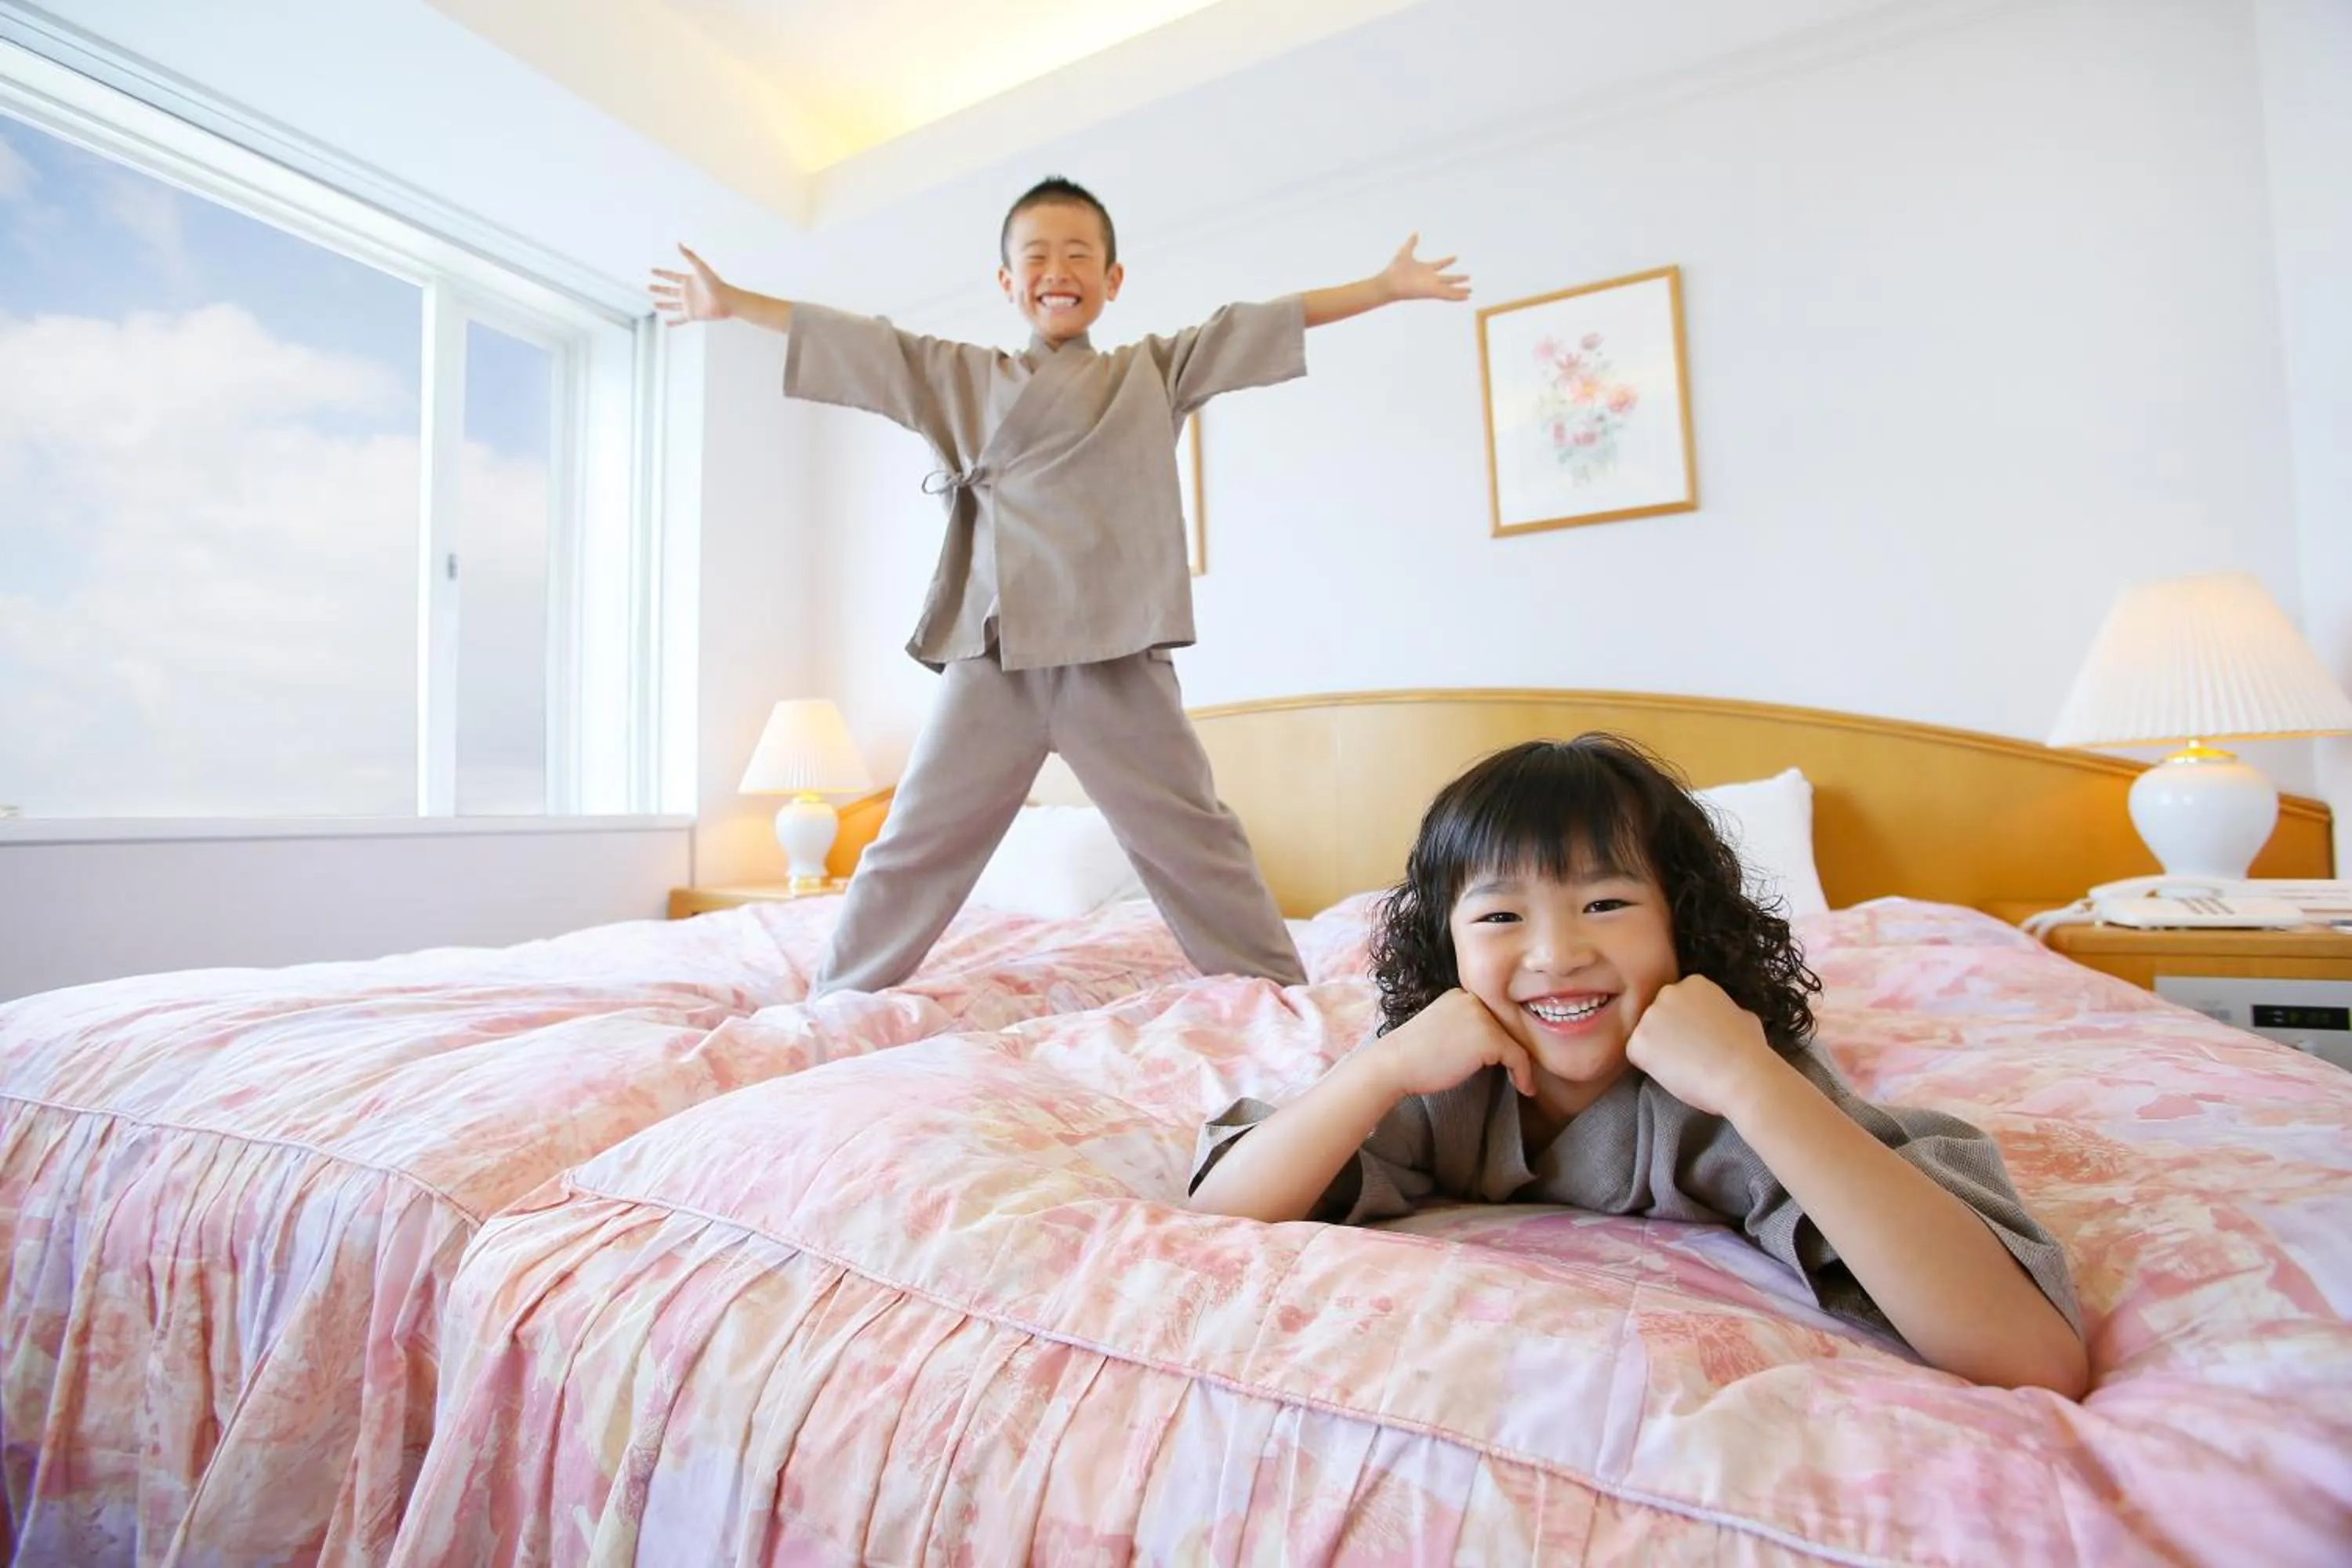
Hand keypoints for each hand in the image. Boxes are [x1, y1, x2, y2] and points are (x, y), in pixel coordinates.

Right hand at [649, 244, 731, 325]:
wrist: (725, 300)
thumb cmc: (715, 283)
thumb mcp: (700, 267)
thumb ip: (689, 256)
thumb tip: (678, 244)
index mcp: (688, 280)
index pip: (671, 276)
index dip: (661, 273)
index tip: (651, 270)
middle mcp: (687, 292)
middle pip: (669, 290)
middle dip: (659, 288)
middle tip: (648, 287)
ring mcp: (689, 304)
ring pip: (672, 305)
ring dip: (664, 304)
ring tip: (655, 304)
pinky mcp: (692, 315)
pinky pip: (680, 319)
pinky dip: (673, 322)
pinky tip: (666, 324)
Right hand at [1371, 989, 1536, 1098]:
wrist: (1393, 1065)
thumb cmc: (1412, 1057)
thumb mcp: (1442, 1031)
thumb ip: (1466, 1028)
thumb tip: (1497, 1047)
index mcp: (1460, 995)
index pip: (1492, 1016)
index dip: (1501, 1039)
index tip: (1507, 1061)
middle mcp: (1473, 999)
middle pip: (1506, 1026)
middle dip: (1512, 1050)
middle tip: (1519, 1073)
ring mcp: (1482, 1017)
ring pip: (1514, 1041)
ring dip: (1521, 1064)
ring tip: (1522, 1082)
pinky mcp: (1489, 1037)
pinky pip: (1518, 1057)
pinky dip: (1523, 1075)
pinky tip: (1523, 1088)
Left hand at [1379, 234, 1470, 303]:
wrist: (1389, 283)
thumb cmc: (1395, 269)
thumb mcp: (1405, 252)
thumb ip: (1411, 243)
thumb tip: (1415, 233)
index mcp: (1425, 269)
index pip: (1439, 265)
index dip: (1447, 261)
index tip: (1455, 257)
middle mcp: (1430, 279)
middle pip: (1447, 279)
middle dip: (1457, 279)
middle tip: (1468, 277)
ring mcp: (1432, 286)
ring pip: (1449, 289)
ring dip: (1460, 290)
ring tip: (1470, 291)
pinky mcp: (1432, 293)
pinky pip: (1447, 295)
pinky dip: (1457, 296)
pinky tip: (1466, 297)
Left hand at [1623, 975, 1784, 1119]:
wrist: (1741, 1074)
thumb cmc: (1749, 1050)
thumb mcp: (1744, 1016)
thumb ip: (1725, 1010)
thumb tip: (1727, 1016)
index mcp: (1694, 983)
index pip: (1677, 1004)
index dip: (1685, 1026)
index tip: (1698, 1040)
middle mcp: (1668, 992)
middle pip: (1658, 1016)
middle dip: (1667, 1034)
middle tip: (1688, 1055)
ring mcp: (1651, 1015)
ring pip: (1645, 1034)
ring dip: (1657, 1050)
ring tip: (1683, 1066)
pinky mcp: (1639, 1040)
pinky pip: (1636, 1054)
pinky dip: (1648, 1066)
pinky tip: (1672, 1072)